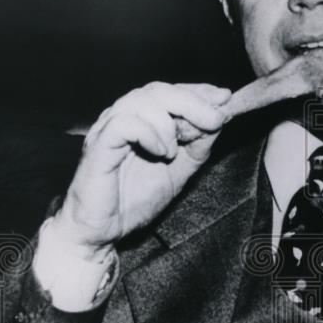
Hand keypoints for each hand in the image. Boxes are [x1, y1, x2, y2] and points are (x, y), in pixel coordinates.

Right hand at [52, 82, 230, 254]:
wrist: (102, 232)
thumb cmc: (133, 201)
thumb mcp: (178, 172)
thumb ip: (196, 147)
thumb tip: (219, 120)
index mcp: (140, 120)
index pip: (169, 91)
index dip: (198, 92)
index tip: (225, 98)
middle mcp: (122, 118)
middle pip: (158, 90)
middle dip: (192, 101)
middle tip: (216, 119)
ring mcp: (108, 129)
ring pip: (141, 100)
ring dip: (169, 121)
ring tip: (175, 151)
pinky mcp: (98, 146)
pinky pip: (124, 123)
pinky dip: (149, 133)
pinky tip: (161, 152)